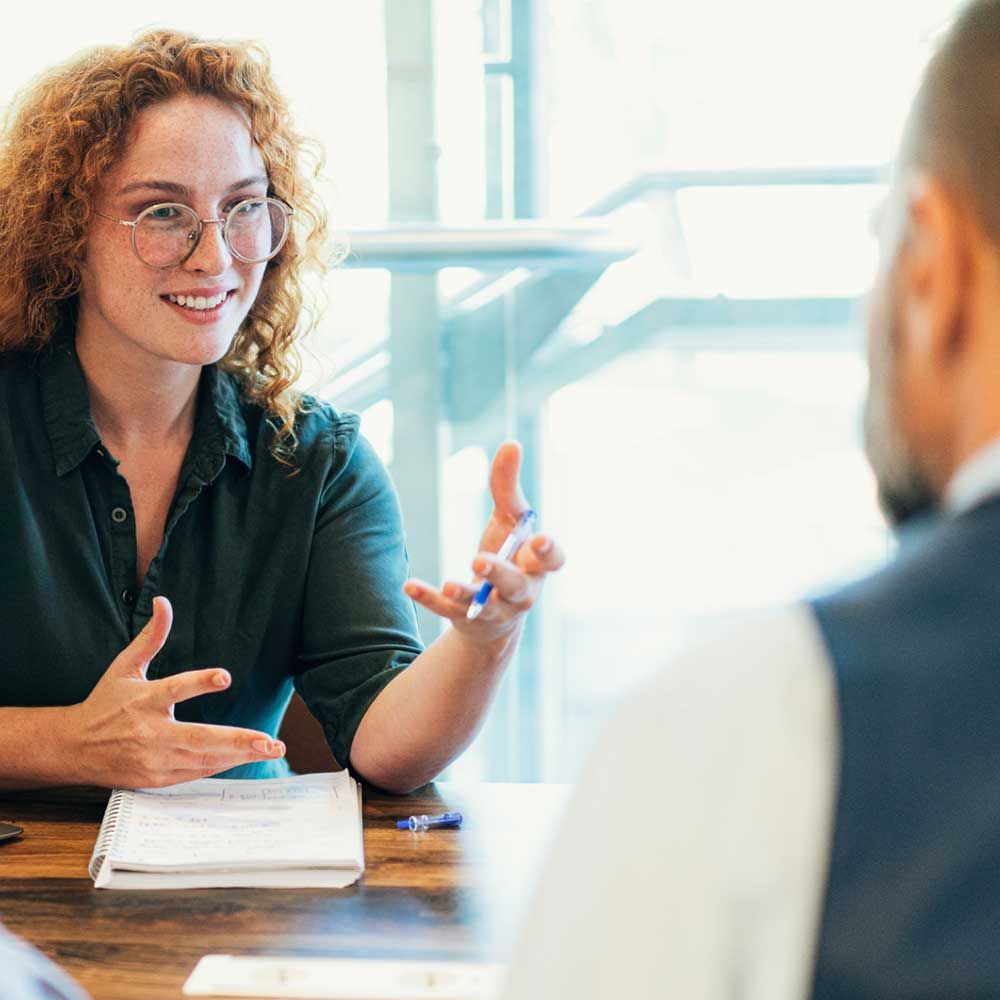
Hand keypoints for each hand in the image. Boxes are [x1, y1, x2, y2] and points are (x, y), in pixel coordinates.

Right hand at [66, 596, 284, 787]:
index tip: (225, 676)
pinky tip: (246, 759)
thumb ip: (151, 637)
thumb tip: (163, 602)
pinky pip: (195, 773)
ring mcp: (154, 759)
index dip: (200, 682)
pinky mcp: (157, 779)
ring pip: (203, 760)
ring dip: (239, 757)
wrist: (73, 748)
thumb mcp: (125, 666)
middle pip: (198, 738)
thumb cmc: (104, 703)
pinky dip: (221, 767)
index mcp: (144, 701)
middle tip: (270, 741)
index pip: (175, 689)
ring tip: (271, 750)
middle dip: (237, 741)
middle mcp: (150, 732)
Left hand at [404, 442, 564, 642]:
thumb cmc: (508, 555)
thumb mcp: (509, 520)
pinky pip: (448, 612)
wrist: (493, 613)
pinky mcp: (467, 619)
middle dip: (500, 573)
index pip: (552, 560)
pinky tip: (409, 585)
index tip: (538, 540)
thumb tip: (511, 443)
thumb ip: (508, 486)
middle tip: (479, 559)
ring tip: (450, 584)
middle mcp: (521, 591)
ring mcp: (495, 609)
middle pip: (516, 586)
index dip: (548, 552)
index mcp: (536, 565)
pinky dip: (429, 599)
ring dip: (466, 594)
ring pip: (484, 606)